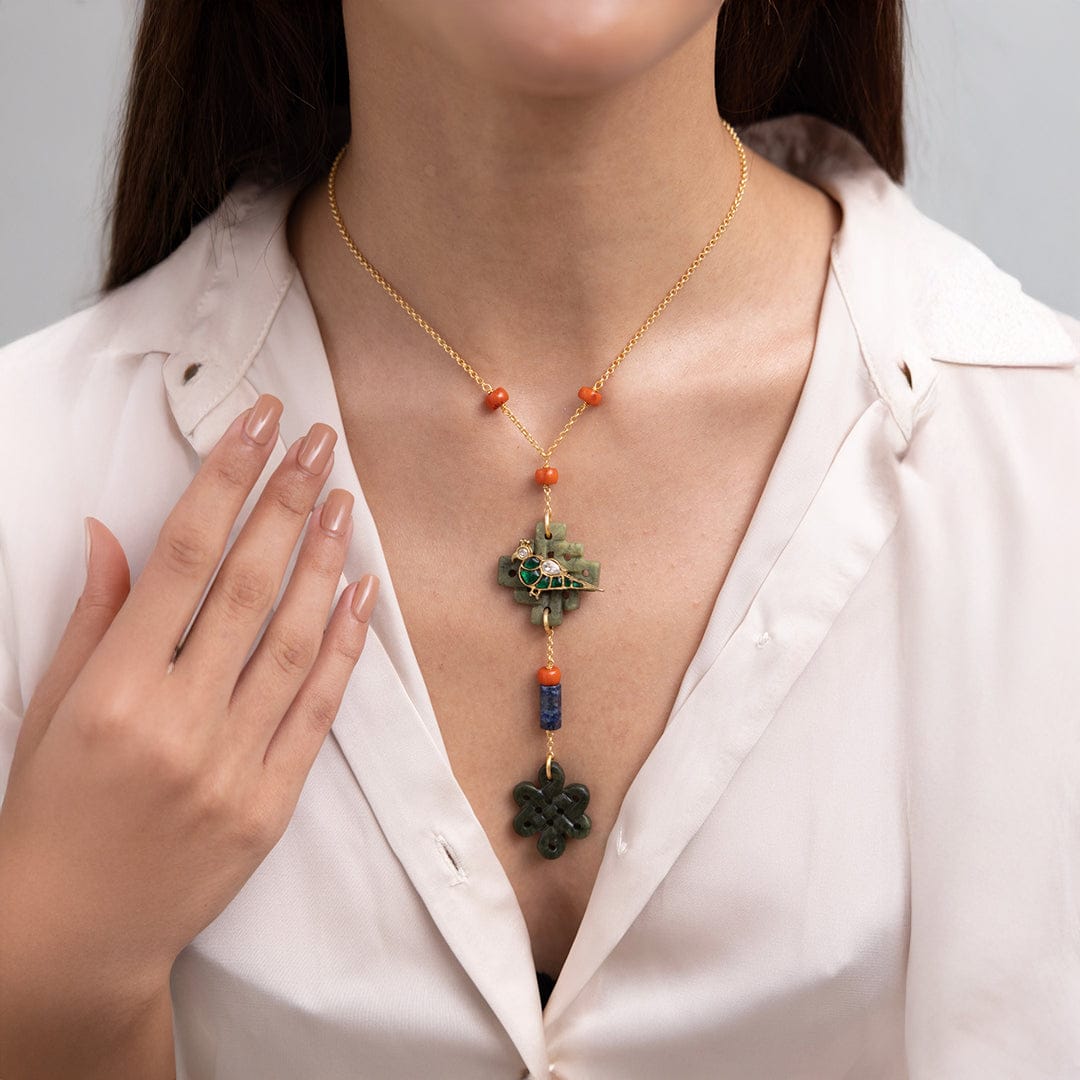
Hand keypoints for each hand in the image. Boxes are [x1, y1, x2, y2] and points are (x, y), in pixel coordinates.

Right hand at [0, 394, 378, 1009]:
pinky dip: (343, 646)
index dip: (225, 480)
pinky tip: (361, 592)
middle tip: (318, 441)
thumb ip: (90, 617)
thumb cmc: (50, 814)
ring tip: (344, 500)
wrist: (76, 934)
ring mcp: (232, 762)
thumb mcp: (47, 710)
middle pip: (247, 583)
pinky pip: (318, 708)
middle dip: (287, 499)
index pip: (181, 556)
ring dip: (324, 559)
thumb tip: (108, 530)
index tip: (258, 426)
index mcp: (112, 689)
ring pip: (292, 637)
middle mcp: (178, 719)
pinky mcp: (272, 800)